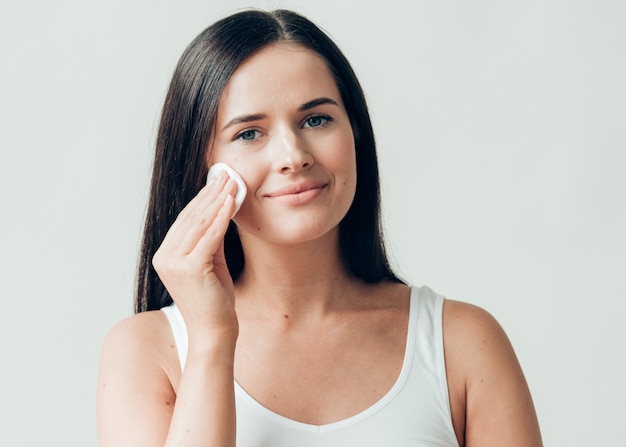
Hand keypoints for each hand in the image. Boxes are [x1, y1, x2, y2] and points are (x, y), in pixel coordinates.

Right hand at [152, 173, 239, 343]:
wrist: (214, 331)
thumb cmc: (215, 300)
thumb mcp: (210, 262)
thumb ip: (211, 238)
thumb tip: (222, 208)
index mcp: (165, 256)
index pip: (185, 220)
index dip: (202, 199)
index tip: (218, 182)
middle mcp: (165, 257)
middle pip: (191, 218)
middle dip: (211, 194)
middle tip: (227, 175)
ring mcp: (175, 263)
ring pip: (200, 223)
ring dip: (218, 200)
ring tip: (232, 182)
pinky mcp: (190, 268)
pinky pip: (209, 235)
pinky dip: (222, 216)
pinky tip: (231, 202)